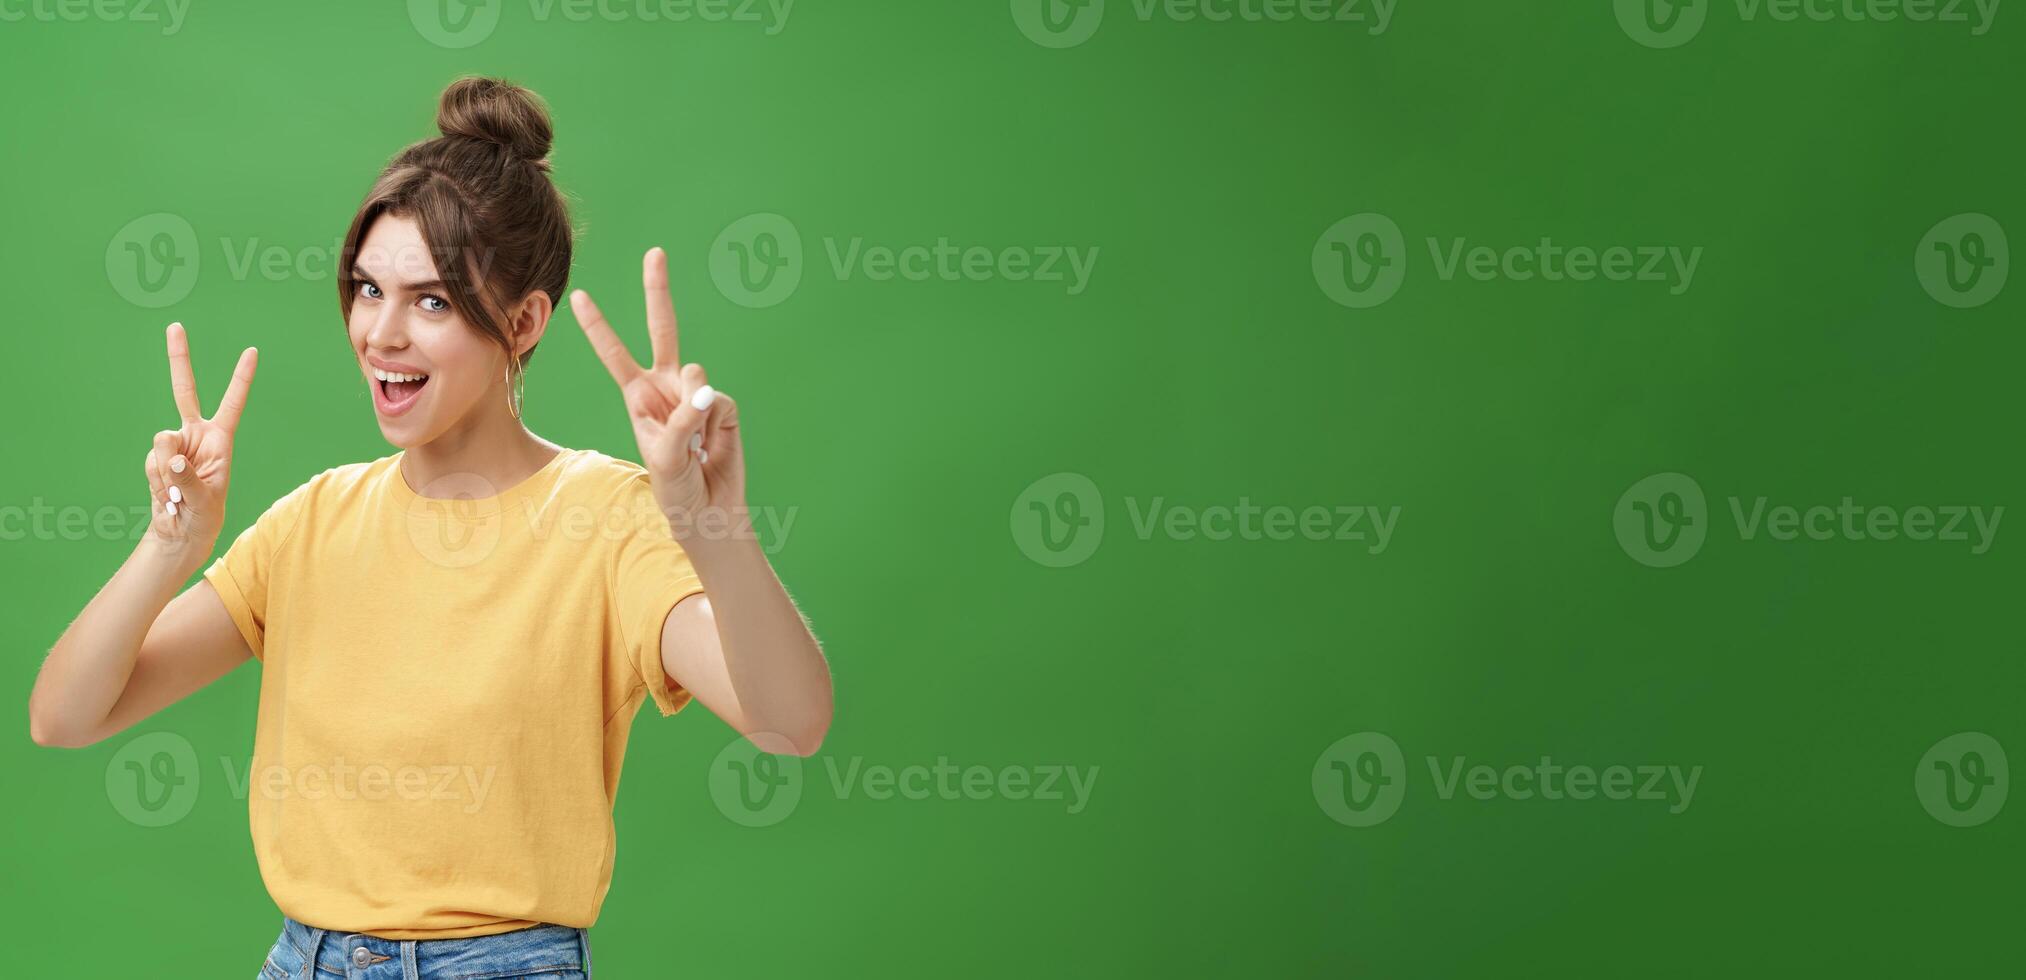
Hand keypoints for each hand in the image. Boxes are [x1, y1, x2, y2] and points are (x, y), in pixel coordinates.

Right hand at [145, 322, 257, 562]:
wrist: (180, 531)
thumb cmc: (203, 516)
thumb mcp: (204, 501)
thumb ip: (187, 478)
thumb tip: (170, 457)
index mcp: (220, 439)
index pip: (232, 403)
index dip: (241, 378)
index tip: (252, 351)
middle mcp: (196, 435)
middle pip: (184, 391)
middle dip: (179, 358)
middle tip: (175, 326)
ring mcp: (174, 444)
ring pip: (161, 442)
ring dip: (167, 473)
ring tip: (179, 494)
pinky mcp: (156, 456)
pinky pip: (151, 461)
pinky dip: (157, 480)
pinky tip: (166, 494)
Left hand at [570, 247, 746, 540]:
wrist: (709, 511)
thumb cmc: (675, 487)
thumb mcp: (665, 456)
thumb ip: (682, 417)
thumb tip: (706, 386)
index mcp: (639, 396)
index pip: (615, 354)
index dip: (599, 326)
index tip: (581, 296)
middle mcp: (666, 386)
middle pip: (663, 329)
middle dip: (658, 291)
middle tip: (656, 253)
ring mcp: (696, 393)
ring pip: (695, 377)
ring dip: (692, 412)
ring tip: (692, 447)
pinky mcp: (723, 405)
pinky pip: (720, 402)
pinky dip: (714, 426)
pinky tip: (711, 447)